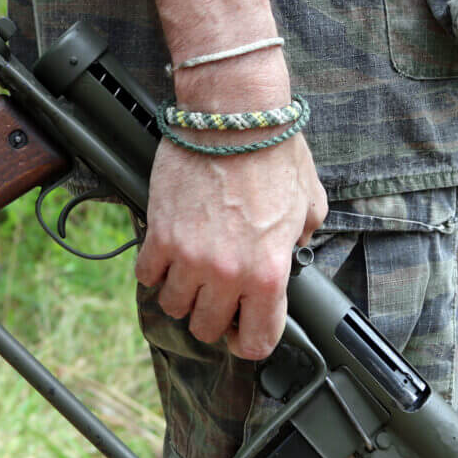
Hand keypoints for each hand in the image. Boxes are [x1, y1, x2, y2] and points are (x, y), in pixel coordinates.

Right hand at [134, 127, 327, 360]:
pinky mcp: (160, 235)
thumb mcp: (309, 204)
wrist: (233, 115)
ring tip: (191, 273)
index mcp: (269, 273)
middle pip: (207, 329)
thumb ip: (301, 239)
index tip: (244, 329)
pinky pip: (147, 275)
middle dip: (213, 318)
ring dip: (182, 295)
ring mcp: (189, 258)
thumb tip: (291, 249)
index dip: (250, 340)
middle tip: (216, 297)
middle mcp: (227, 274)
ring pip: (173, 306)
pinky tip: (168, 256)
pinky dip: (155, 271)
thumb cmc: (274, 152)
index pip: (256, 341)